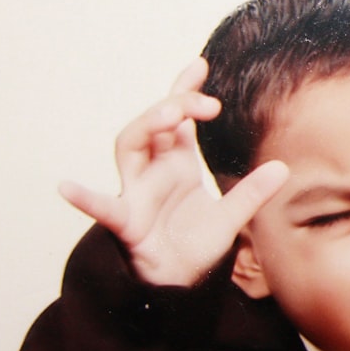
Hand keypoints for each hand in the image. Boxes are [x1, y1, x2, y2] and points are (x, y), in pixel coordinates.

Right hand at [59, 58, 288, 285]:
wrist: (181, 286)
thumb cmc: (196, 247)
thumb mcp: (231, 219)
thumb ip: (252, 193)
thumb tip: (282, 167)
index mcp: (176, 165)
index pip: (177, 119)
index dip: (184, 91)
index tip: (200, 64)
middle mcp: (153, 172)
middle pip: (152, 125)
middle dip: (172, 106)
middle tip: (204, 103)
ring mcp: (137, 193)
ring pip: (129, 148)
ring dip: (146, 127)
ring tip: (170, 116)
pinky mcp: (127, 223)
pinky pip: (103, 208)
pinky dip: (86, 197)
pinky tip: (67, 187)